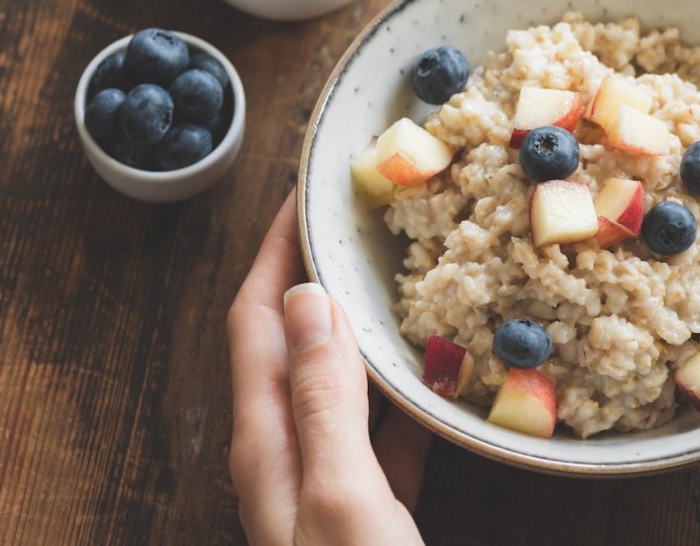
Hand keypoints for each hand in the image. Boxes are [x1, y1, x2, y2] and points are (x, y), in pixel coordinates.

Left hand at [227, 191, 427, 544]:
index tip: (305, 195)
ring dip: (366, 328)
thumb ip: (324, 399)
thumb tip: (310, 298)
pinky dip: (407, 394)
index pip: (258, 317)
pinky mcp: (367, 503)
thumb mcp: (341, 493)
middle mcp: (287, 450)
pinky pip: (384, 428)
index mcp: (267, 439)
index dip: (277, 249)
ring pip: (343, 380)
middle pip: (296, 340)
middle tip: (363, 225)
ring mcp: (325, 477)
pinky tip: (441, 377)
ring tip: (406, 281)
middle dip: (321, 276)